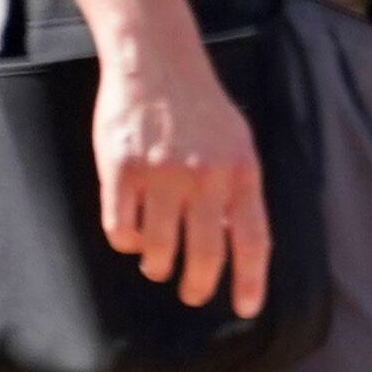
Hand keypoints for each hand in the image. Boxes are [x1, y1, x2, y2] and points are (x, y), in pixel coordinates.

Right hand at [94, 13, 266, 314]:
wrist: (156, 63)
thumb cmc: (201, 108)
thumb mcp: (238, 143)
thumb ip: (239, 190)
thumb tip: (237, 241)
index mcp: (241, 172)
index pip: (252, 239)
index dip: (250, 280)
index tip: (247, 309)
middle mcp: (203, 177)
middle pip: (203, 253)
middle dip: (198, 285)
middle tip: (193, 294)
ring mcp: (160, 174)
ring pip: (157, 247)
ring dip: (158, 264)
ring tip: (158, 264)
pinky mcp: (120, 170)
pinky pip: (120, 227)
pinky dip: (125, 241)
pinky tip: (130, 238)